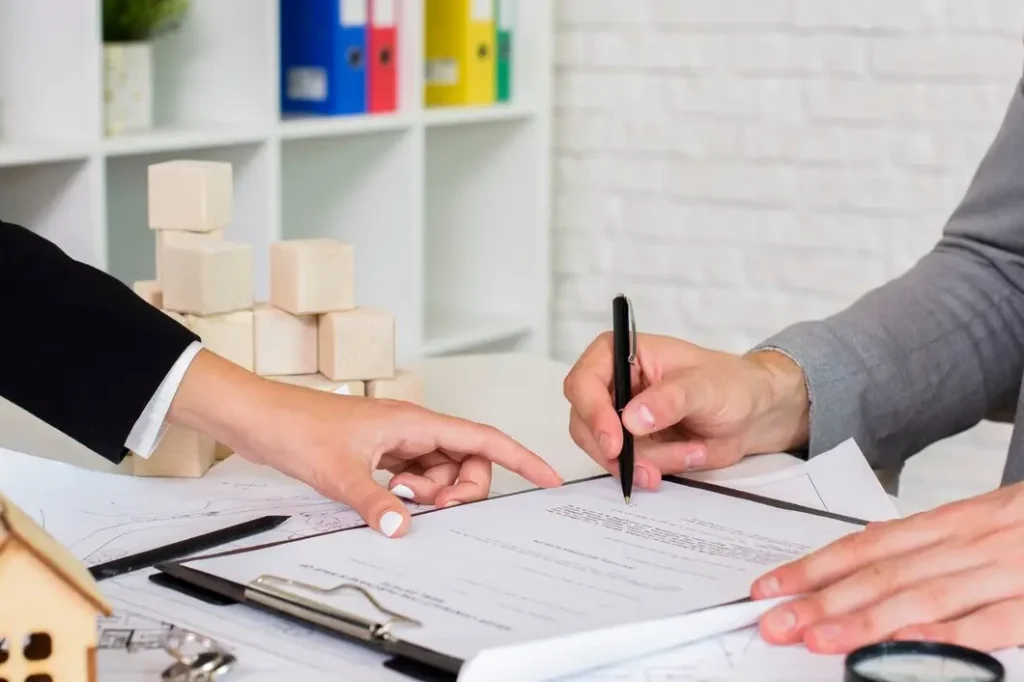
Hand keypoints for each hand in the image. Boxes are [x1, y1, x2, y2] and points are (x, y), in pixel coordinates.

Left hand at [169, 350, 562, 537]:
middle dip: (461, 488)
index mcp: (415, 422)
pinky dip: (411, 492)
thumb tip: (403, 528)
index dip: (520, 457)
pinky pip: (415, 475)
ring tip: (396, 499)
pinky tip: (387, 497)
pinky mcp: (381, 452)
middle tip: (432, 508)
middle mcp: (413, 428)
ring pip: (440, 470)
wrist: (260, 416)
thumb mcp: (339, 472)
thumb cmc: (297, 426)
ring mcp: (398, 440)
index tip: (546, 477)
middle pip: (466, 459)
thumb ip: (376, 503)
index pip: (483, 437)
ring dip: (431, 493)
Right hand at [562, 332, 809, 489]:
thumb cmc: (729, 384)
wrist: (751, 413)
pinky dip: (651, 470)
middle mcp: (611, 384)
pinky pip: (625, 465)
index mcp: (620, 353)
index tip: (615, 443)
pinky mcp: (630, 444)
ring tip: (688, 454)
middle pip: (584, 422)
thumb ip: (670, 400)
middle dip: (617, 450)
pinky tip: (685, 458)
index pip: (584, 382)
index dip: (592, 413)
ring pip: (603, 450)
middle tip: (646, 469)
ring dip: (642, 462)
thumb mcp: (705, 386)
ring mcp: (617, 416)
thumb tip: (632, 419)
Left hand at [752, 483, 1023, 653]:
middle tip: (775, 621)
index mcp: (952, 522)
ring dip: (864, 621)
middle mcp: (970, 542)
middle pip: (883, 574)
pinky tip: (905, 646)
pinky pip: (991, 622)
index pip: (866, 546)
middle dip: (822, 600)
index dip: (814, 567)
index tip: (771, 588)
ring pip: (923, 597)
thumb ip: (925, 541)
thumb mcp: (978, 521)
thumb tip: (865, 555)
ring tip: (816, 638)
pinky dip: (946, 635)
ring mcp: (1007, 571)